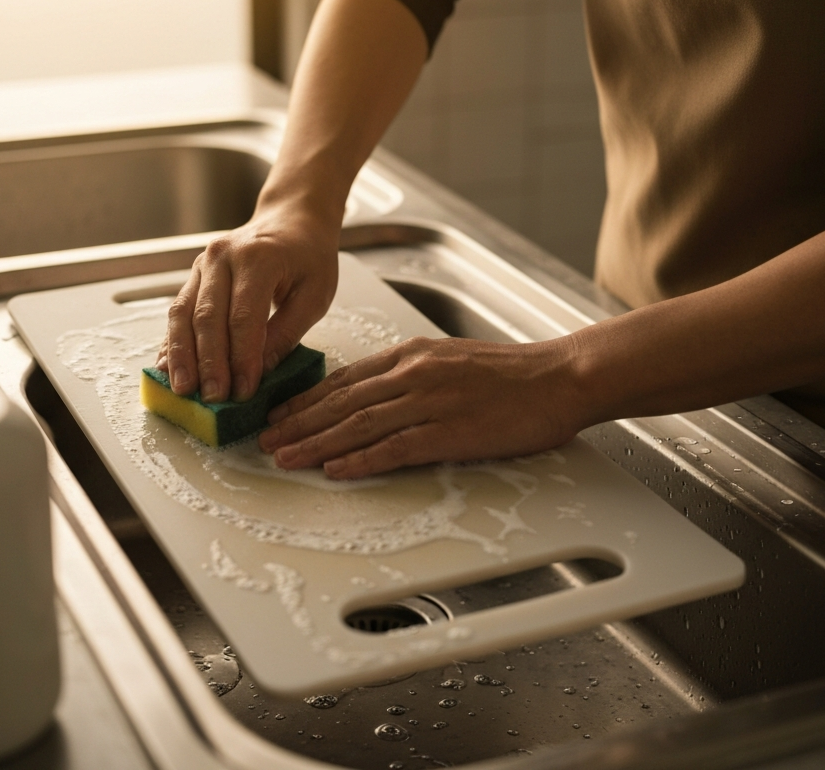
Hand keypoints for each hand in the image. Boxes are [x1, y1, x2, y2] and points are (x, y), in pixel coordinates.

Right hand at [157, 204, 338, 401]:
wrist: (292, 219)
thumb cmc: (309, 256)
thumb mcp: (315, 295)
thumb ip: (287, 332)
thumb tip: (259, 371)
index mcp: (259, 258)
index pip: (244, 316)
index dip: (242, 357)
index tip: (244, 390)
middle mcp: (223, 257)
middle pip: (208, 317)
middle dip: (209, 363)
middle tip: (213, 398)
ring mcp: (203, 264)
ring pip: (183, 314)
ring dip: (182, 356)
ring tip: (183, 390)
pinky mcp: (194, 275)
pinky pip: (178, 311)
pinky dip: (172, 341)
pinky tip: (168, 367)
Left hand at [258, 336, 583, 477]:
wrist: (558, 378)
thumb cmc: (510, 374)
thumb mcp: (450, 360)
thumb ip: (412, 376)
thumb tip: (376, 397)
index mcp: (411, 355)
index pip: (346, 379)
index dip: (308, 399)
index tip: (280, 414)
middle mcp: (412, 373)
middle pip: (342, 401)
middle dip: (299, 422)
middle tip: (266, 440)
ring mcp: (429, 401)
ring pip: (359, 423)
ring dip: (316, 442)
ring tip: (286, 458)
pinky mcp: (449, 430)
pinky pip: (395, 446)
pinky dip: (361, 458)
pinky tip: (335, 469)